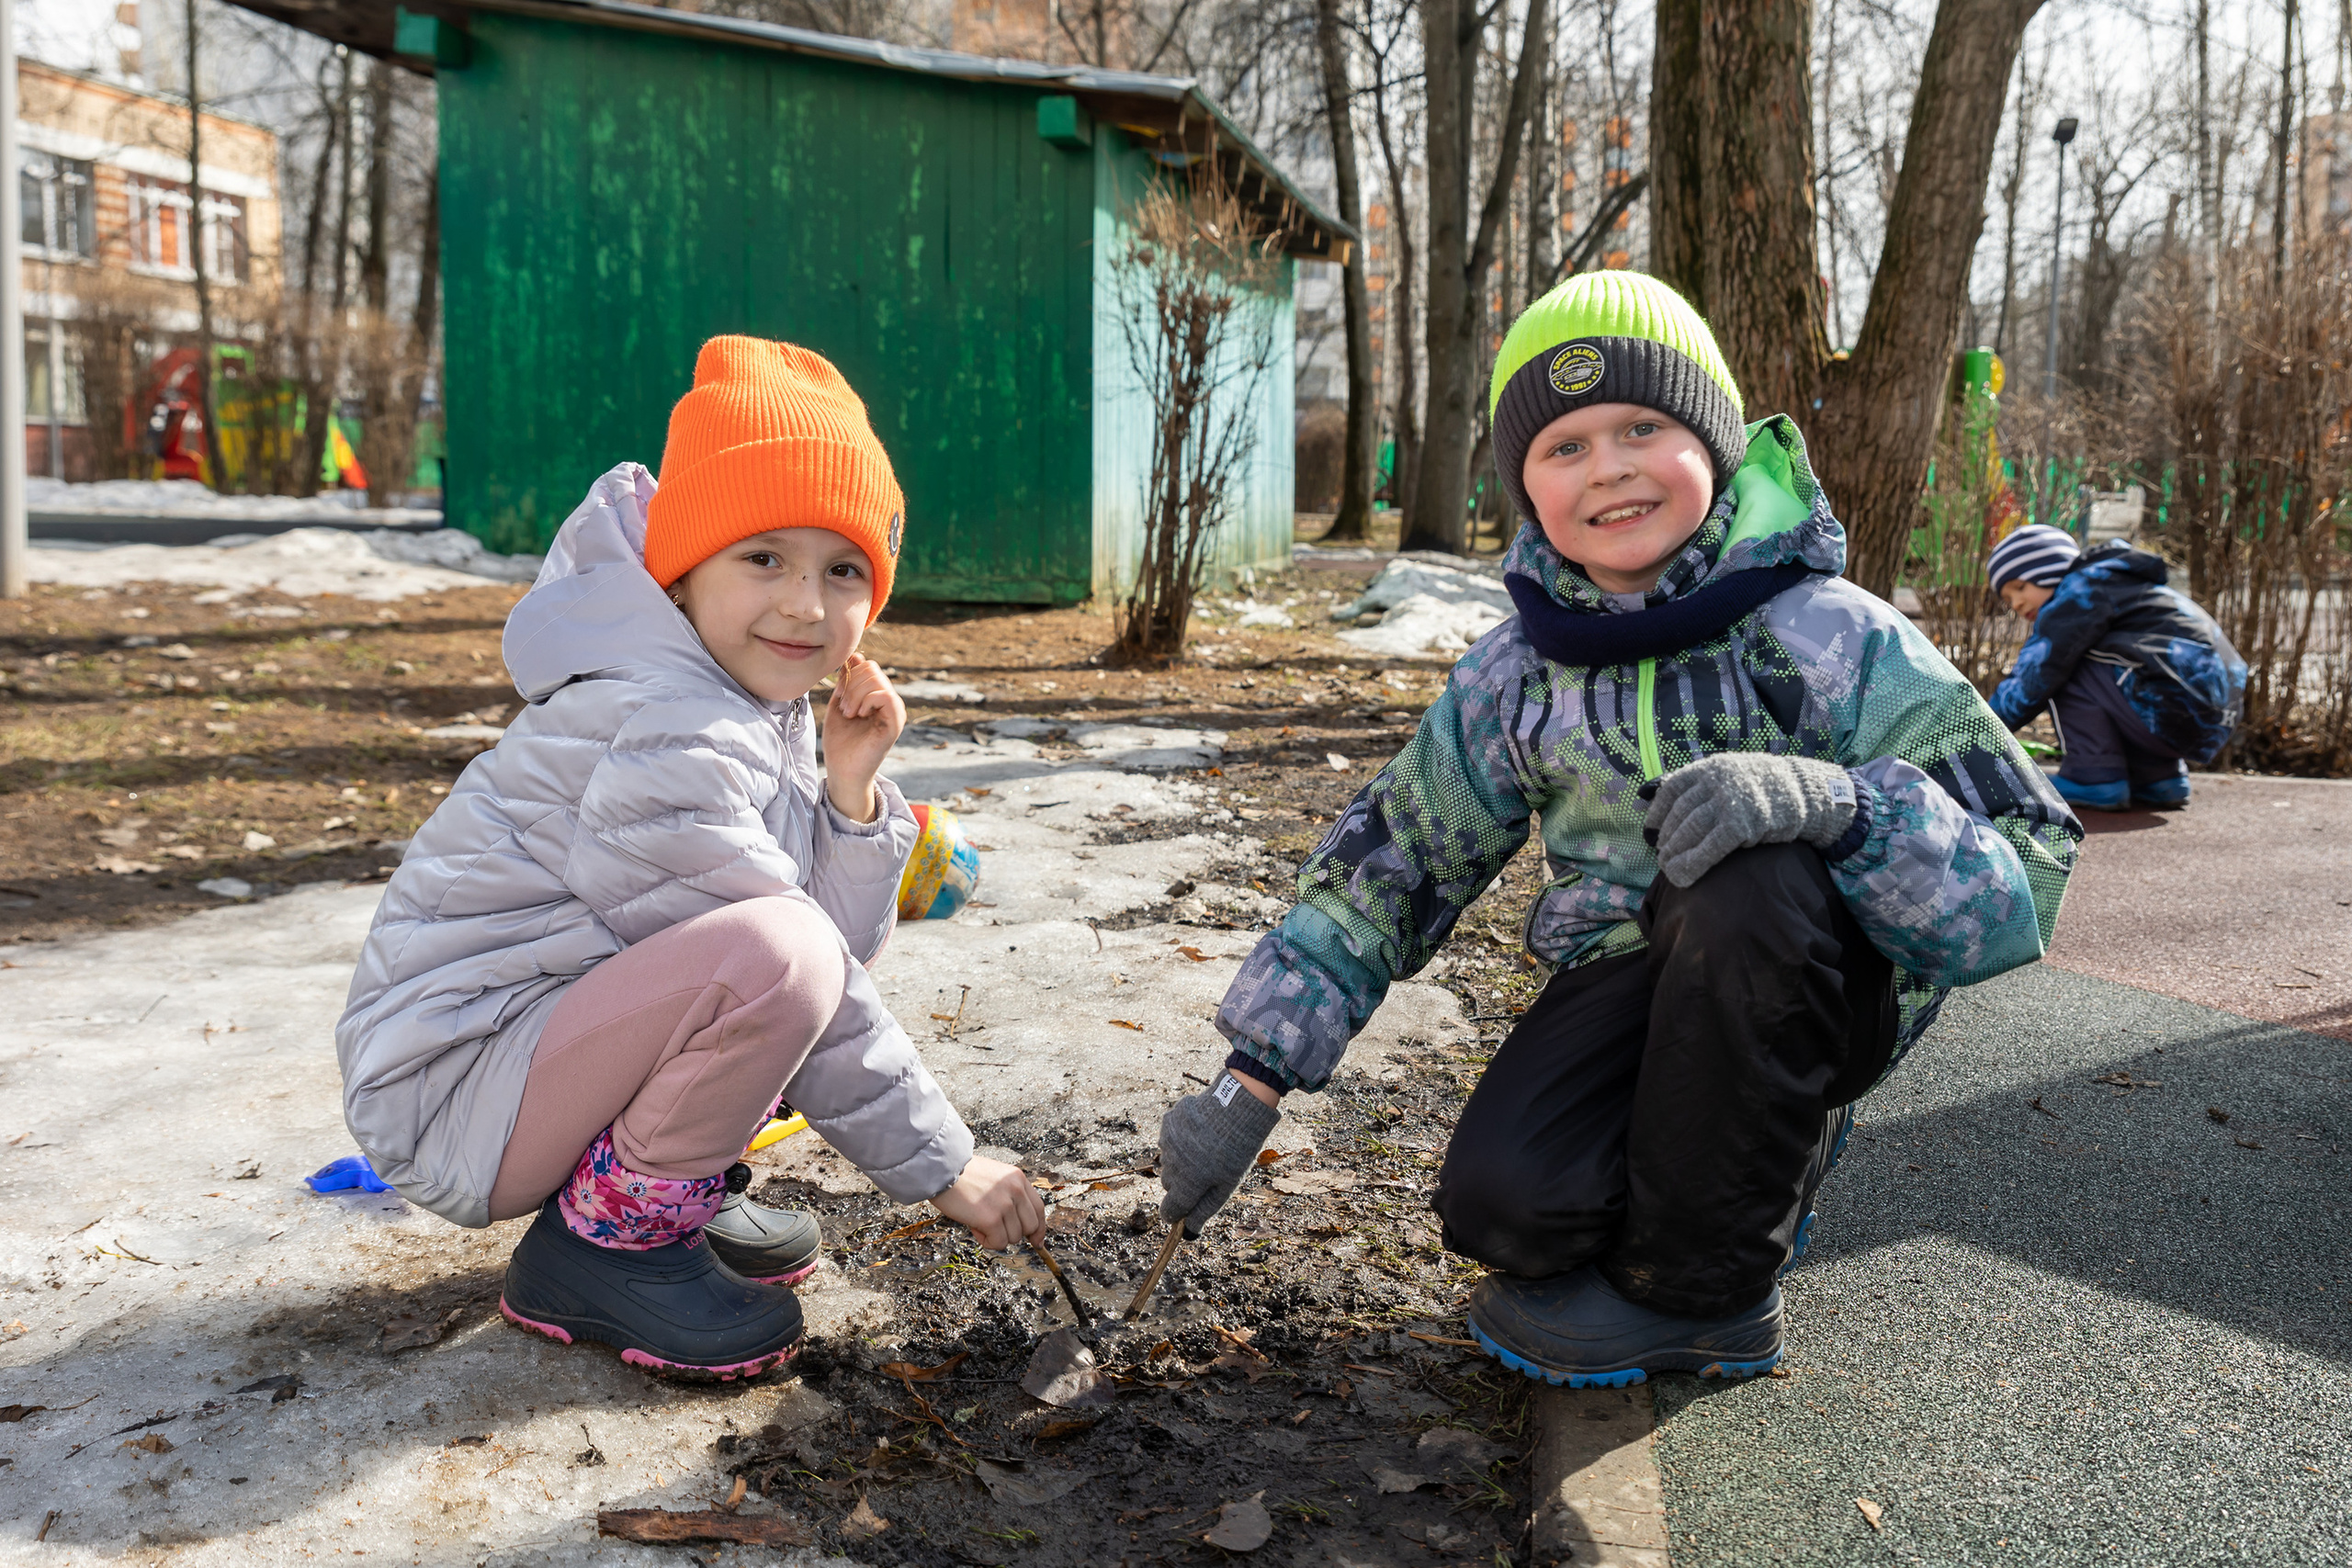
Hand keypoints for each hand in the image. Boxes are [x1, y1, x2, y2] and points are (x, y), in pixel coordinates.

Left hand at [822, 653, 905, 820]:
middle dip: (851, 685)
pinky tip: (859, 715)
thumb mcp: (839, 703)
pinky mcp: (896, 723)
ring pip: (877, 680)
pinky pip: (885, 695)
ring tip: (849, 713)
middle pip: (872, 669)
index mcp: (877, 696)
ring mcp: (894, 711)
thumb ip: (846, 681)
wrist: (843, 770)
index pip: (868, 665)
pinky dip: (867, 701)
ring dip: (855, 695)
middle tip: (844, 708)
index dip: (850, 675)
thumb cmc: (841, 741)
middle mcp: (889, 701)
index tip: (839, 696)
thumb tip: (855, 655)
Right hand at [929, 1155, 1046, 1251]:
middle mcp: (1016, 1190)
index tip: (1036, 1241)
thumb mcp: (994, 1177)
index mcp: (1018, 1178)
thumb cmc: (961, 1174)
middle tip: (995, 1229)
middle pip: (1030, 1226)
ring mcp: (1005, 1204)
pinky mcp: (991, 1218)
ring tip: (978, 1221)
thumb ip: (1009, 1195)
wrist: (941, 1170)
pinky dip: (986, 1241)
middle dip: (1014, 1233)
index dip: (1038, 1228)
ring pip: (1013, 1237)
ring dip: (996, 1235)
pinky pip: (998, 1243)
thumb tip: (1017, 1224)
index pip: (1038, 1208)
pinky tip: (974, 1227)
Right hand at [1157, 1072, 1281, 1238]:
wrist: (1236, 1107)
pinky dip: (1179, 1141)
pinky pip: (1168, 1140)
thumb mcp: (1227, 1186)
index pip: (1169, 1210)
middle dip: (1182, 1185)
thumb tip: (1190, 1233)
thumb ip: (1205, 1210)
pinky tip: (1198, 1133)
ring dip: (1181, 1161)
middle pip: (1169, 1185)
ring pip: (1168, 1162)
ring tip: (1204, 1149)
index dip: (1174, 1215)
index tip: (1179, 1213)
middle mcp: (1172, 1165)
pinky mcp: (1167, 1124)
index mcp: (1188, 1184)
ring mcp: (1167, 1143)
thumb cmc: (1236, 1150)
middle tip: (1204, 1174)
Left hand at [1641, 751, 1857, 888]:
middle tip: (1662, 856)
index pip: (1672, 790)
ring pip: (1690, 832)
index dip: (1657, 813)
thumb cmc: (1765, 788)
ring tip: (1668, 869)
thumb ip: (1702, 784)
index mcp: (1710, 767)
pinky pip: (1709, 848)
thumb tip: (1654, 796)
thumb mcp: (1731, 773)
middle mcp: (1715, 781)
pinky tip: (1683, 877)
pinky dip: (1692, 864)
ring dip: (1674, 854)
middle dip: (1667, 839)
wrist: (1807, 791)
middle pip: (1680, 815)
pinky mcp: (1742, 825)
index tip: (1651, 831)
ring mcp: (1729, 801)